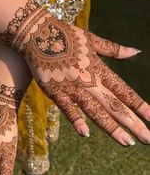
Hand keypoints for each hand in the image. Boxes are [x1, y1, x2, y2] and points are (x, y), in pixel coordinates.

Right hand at [0, 0, 149, 145]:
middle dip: (132, 123)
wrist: (37, 32)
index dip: (140, 105)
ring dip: (112, 128)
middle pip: (114, 105)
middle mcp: (89, 80)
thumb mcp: (93, 40)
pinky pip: (66, 108)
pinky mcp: (54, 91)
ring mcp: (72, 87)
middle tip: (148, 139)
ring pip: (95, 110)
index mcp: (100, 68)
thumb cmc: (66, 34)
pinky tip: (85, 133)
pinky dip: (75, 119)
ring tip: (128, 142)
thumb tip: (137, 51)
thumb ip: (115, 50)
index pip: (124, 91)